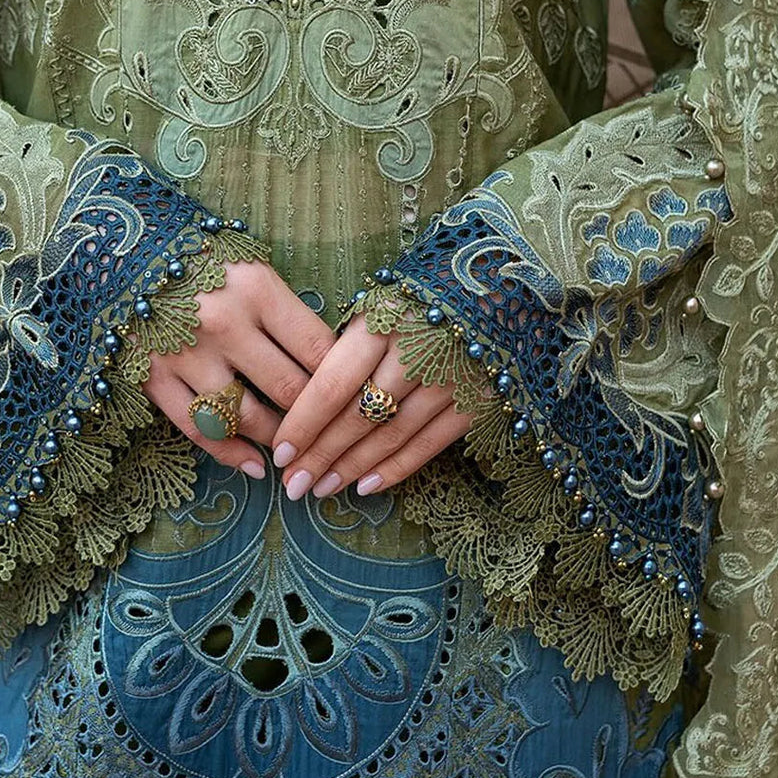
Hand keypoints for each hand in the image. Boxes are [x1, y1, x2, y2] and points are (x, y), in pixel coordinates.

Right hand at [141, 259, 336, 477]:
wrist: (124, 251)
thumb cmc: (203, 260)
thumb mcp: (253, 268)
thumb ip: (287, 312)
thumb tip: (332, 364)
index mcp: (257, 290)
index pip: (319, 350)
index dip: (343, 382)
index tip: (354, 399)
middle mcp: (225, 325)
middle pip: (289, 389)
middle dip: (317, 419)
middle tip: (332, 434)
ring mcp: (187, 356)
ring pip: (248, 417)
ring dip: (279, 439)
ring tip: (296, 449)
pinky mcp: (155, 379)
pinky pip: (199, 429)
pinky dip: (230, 454)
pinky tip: (254, 466)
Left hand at [267, 311, 471, 500]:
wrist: (497, 289)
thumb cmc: (421, 296)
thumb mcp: (379, 305)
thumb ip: (347, 346)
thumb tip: (302, 397)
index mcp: (384, 323)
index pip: (334, 384)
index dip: (304, 423)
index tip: (280, 452)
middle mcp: (417, 353)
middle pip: (359, 416)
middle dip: (321, 455)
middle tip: (294, 484)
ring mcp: (450, 380)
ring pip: (391, 435)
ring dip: (352, 468)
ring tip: (321, 489)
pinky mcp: (476, 401)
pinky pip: (429, 444)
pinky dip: (396, 469)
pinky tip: (366, 487)